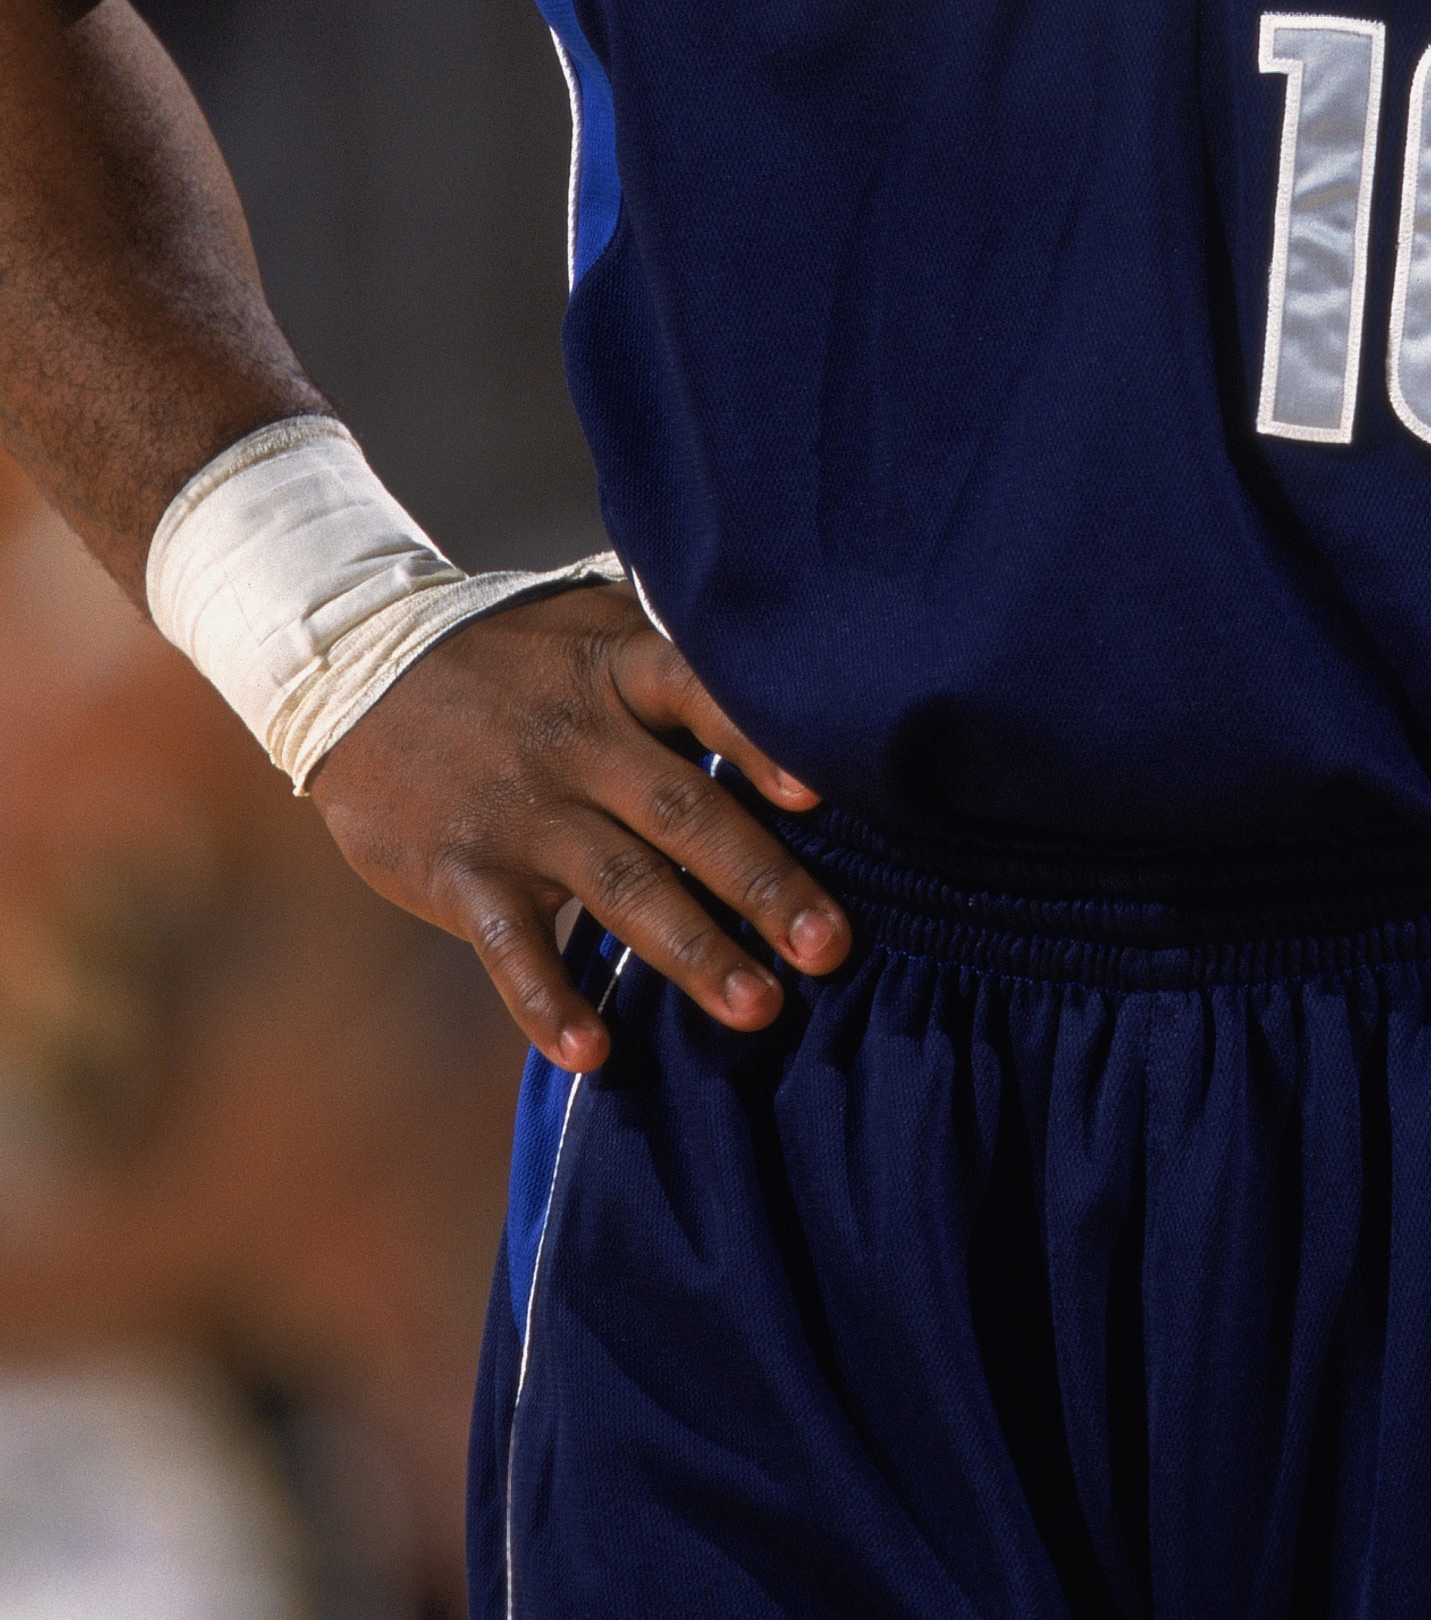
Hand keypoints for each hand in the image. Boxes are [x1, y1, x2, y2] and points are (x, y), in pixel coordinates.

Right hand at [308, 583, 847, 1071]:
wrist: (360, 667)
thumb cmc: (514, 653)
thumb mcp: (595, 620)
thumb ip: (679, 650)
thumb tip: (795, 672)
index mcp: (619, 667)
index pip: (702, 696)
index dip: (760, 744)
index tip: (819, 796)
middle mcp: (579, 739)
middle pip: (683, 813)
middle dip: (763, 884)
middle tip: (829, 948)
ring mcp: (522, 810)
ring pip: (621, 886)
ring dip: (693, 950)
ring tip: (758, 1008)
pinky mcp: (464, 870)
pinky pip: (511, 946)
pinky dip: (549, 1001)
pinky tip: (595, 1051)